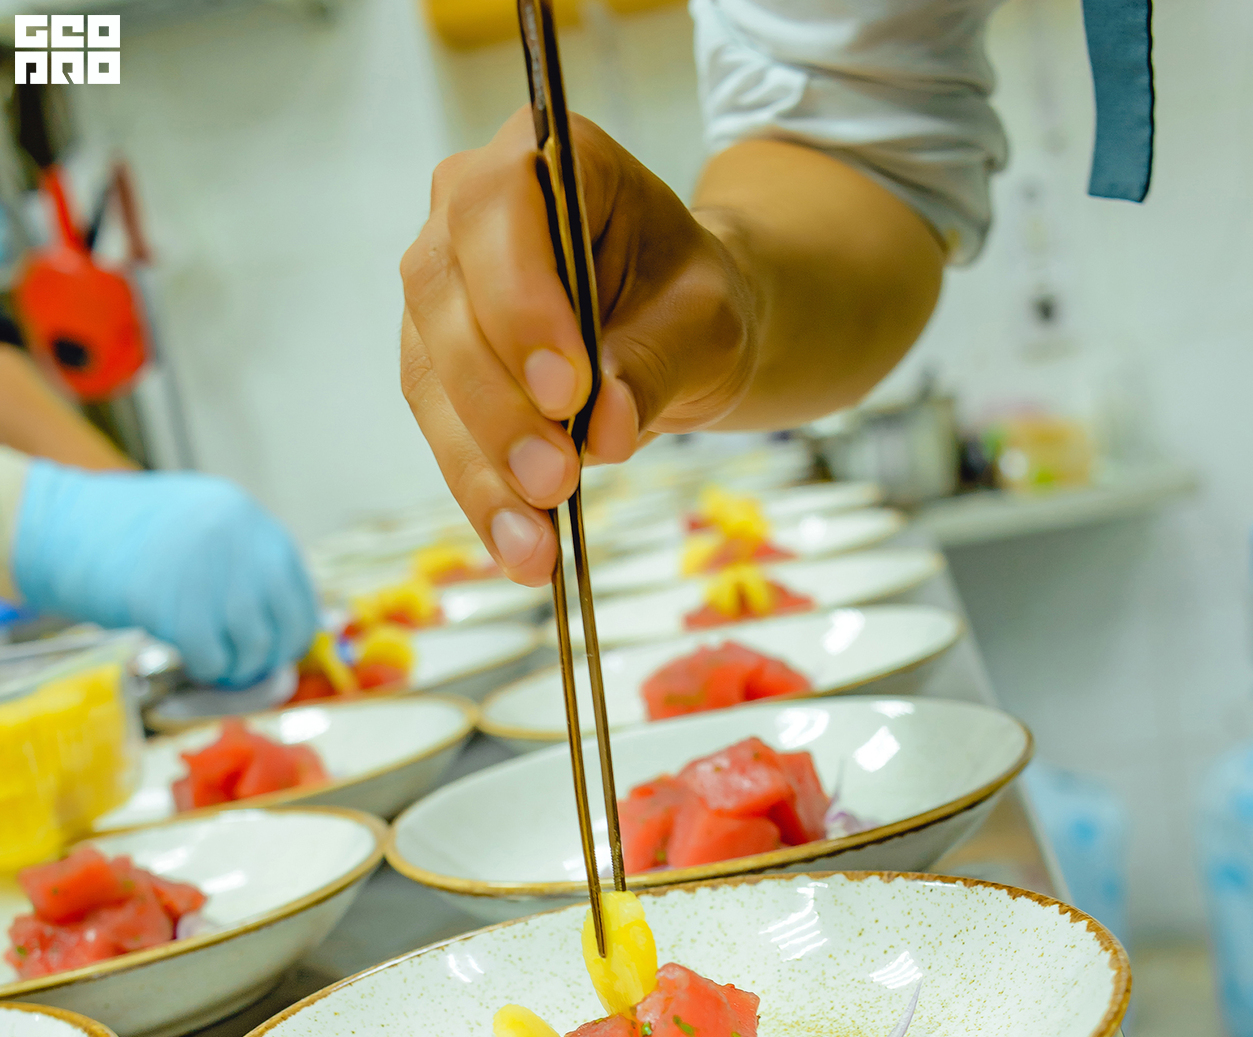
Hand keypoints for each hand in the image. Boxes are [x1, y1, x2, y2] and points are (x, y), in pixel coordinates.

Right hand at [12, 463, 318, 687]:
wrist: (64, 528)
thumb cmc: (130, 536)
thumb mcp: (204, 529)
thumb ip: (246, 568)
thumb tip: (288, 636)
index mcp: (252, 521)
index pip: (303, 597)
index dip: (289, 634)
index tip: (269, 648)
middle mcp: (244, 544)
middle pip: (289, 629)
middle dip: (267, 658)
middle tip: (238, 662)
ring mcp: (216, 575)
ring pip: (256, 651)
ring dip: (235, 669)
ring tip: (209, 658)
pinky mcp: (183, 610)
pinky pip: (216, 663)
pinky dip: (205, 672)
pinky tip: (187, 657)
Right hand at [400, 110, 759, 586]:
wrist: (682, 327)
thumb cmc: (692, 298)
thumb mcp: (705, 320)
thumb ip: (655, 361)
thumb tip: (606, 431)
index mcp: (541, 156)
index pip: (496, 211)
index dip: (519, 302)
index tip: (567, 389)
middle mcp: (464, 211)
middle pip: (446, 301)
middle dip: (499, 404)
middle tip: (557, 481)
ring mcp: (439, 290)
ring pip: (431, 377)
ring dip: (482, 467)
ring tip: (536, 542)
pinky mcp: (433, 365)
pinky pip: (441, 433)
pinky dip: (481, 495)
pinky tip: (518, 548)